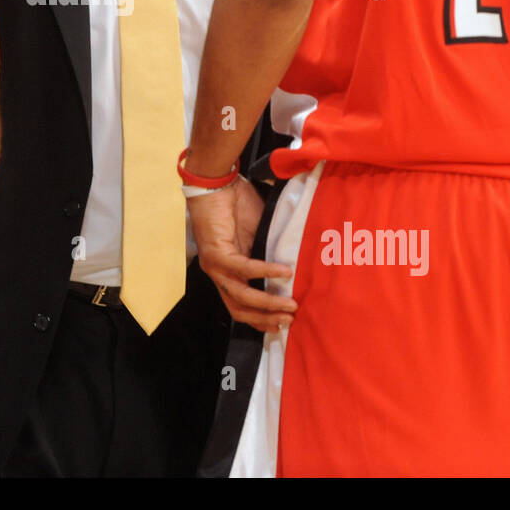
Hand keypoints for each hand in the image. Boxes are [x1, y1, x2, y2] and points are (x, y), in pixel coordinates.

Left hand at [189, 178, 295, 332]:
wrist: (216, 183)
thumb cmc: (236, 206)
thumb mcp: (258, 236)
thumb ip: (270, 253)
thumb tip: (294, 268)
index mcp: (228, 273)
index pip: (240, 307)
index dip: (260, 320)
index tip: (282, 326)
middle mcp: (218, 274)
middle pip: (238, 310)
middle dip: (266, 318)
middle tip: (290, 320)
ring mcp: (215, 265)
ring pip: (240, 295)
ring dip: (267, 303)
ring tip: (291, 304)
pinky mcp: (216, 252)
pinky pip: (242, 268)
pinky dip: (264, 272)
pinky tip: (284, 272)